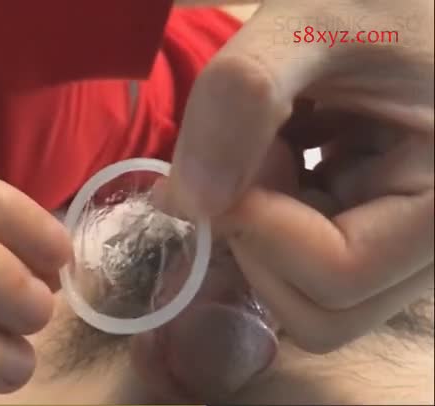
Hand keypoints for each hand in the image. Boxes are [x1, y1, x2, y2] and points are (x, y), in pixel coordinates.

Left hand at [168, 0, 433, 352]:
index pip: (337, 276)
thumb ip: (243, 98)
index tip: (239, 161)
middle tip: (258, 156)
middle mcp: (434, 243)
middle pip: (322, 310)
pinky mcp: (372, 231)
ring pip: (305, 294)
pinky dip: (272, 217)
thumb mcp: (312, 21)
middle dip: (260, 239)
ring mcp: (401, 245)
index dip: (259, 228)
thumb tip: (185, 204)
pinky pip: (302, 262)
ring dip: (263, 227)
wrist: (392, 5)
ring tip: (275, 145)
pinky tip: (285, 152)